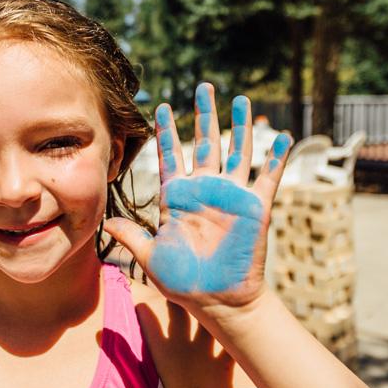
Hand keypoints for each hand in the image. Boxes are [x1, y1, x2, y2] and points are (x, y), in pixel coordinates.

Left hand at [105, 85, 290, 322]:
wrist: (218, 301)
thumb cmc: (184, 282)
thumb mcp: (150, 257)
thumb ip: (131, 236)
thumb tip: (105, 221)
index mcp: (178, 197)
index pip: (171, 155)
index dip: (166, 131)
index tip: (161, 106)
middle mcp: (205, 190)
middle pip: (205, 143)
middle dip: (204, 115)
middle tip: (204, 87)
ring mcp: (231, 197)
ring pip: (236, 152)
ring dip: (239, 126)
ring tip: (241, 99)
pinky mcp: (255, 208)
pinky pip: (267, 177)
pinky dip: (275, 156)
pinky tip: (281, 136)